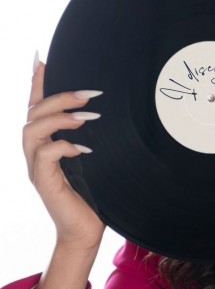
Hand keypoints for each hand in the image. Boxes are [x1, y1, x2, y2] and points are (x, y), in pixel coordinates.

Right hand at [23, 60, 104, 252]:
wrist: (86, 230)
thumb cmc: (94, 193)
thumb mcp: (96, 157)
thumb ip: (94, 136)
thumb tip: (109, 110)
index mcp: (46, 142)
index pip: (36, 106)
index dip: (36, 82)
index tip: (42, 58)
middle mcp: (36, 152)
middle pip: (32, 112)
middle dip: (59, 96)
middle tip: (89, 94)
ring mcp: (37, 167)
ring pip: (32, 130)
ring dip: (59, 118)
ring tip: (87, 117)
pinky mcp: (44, 183)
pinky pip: (44, 157)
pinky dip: (63, 147)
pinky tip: (84, 148)